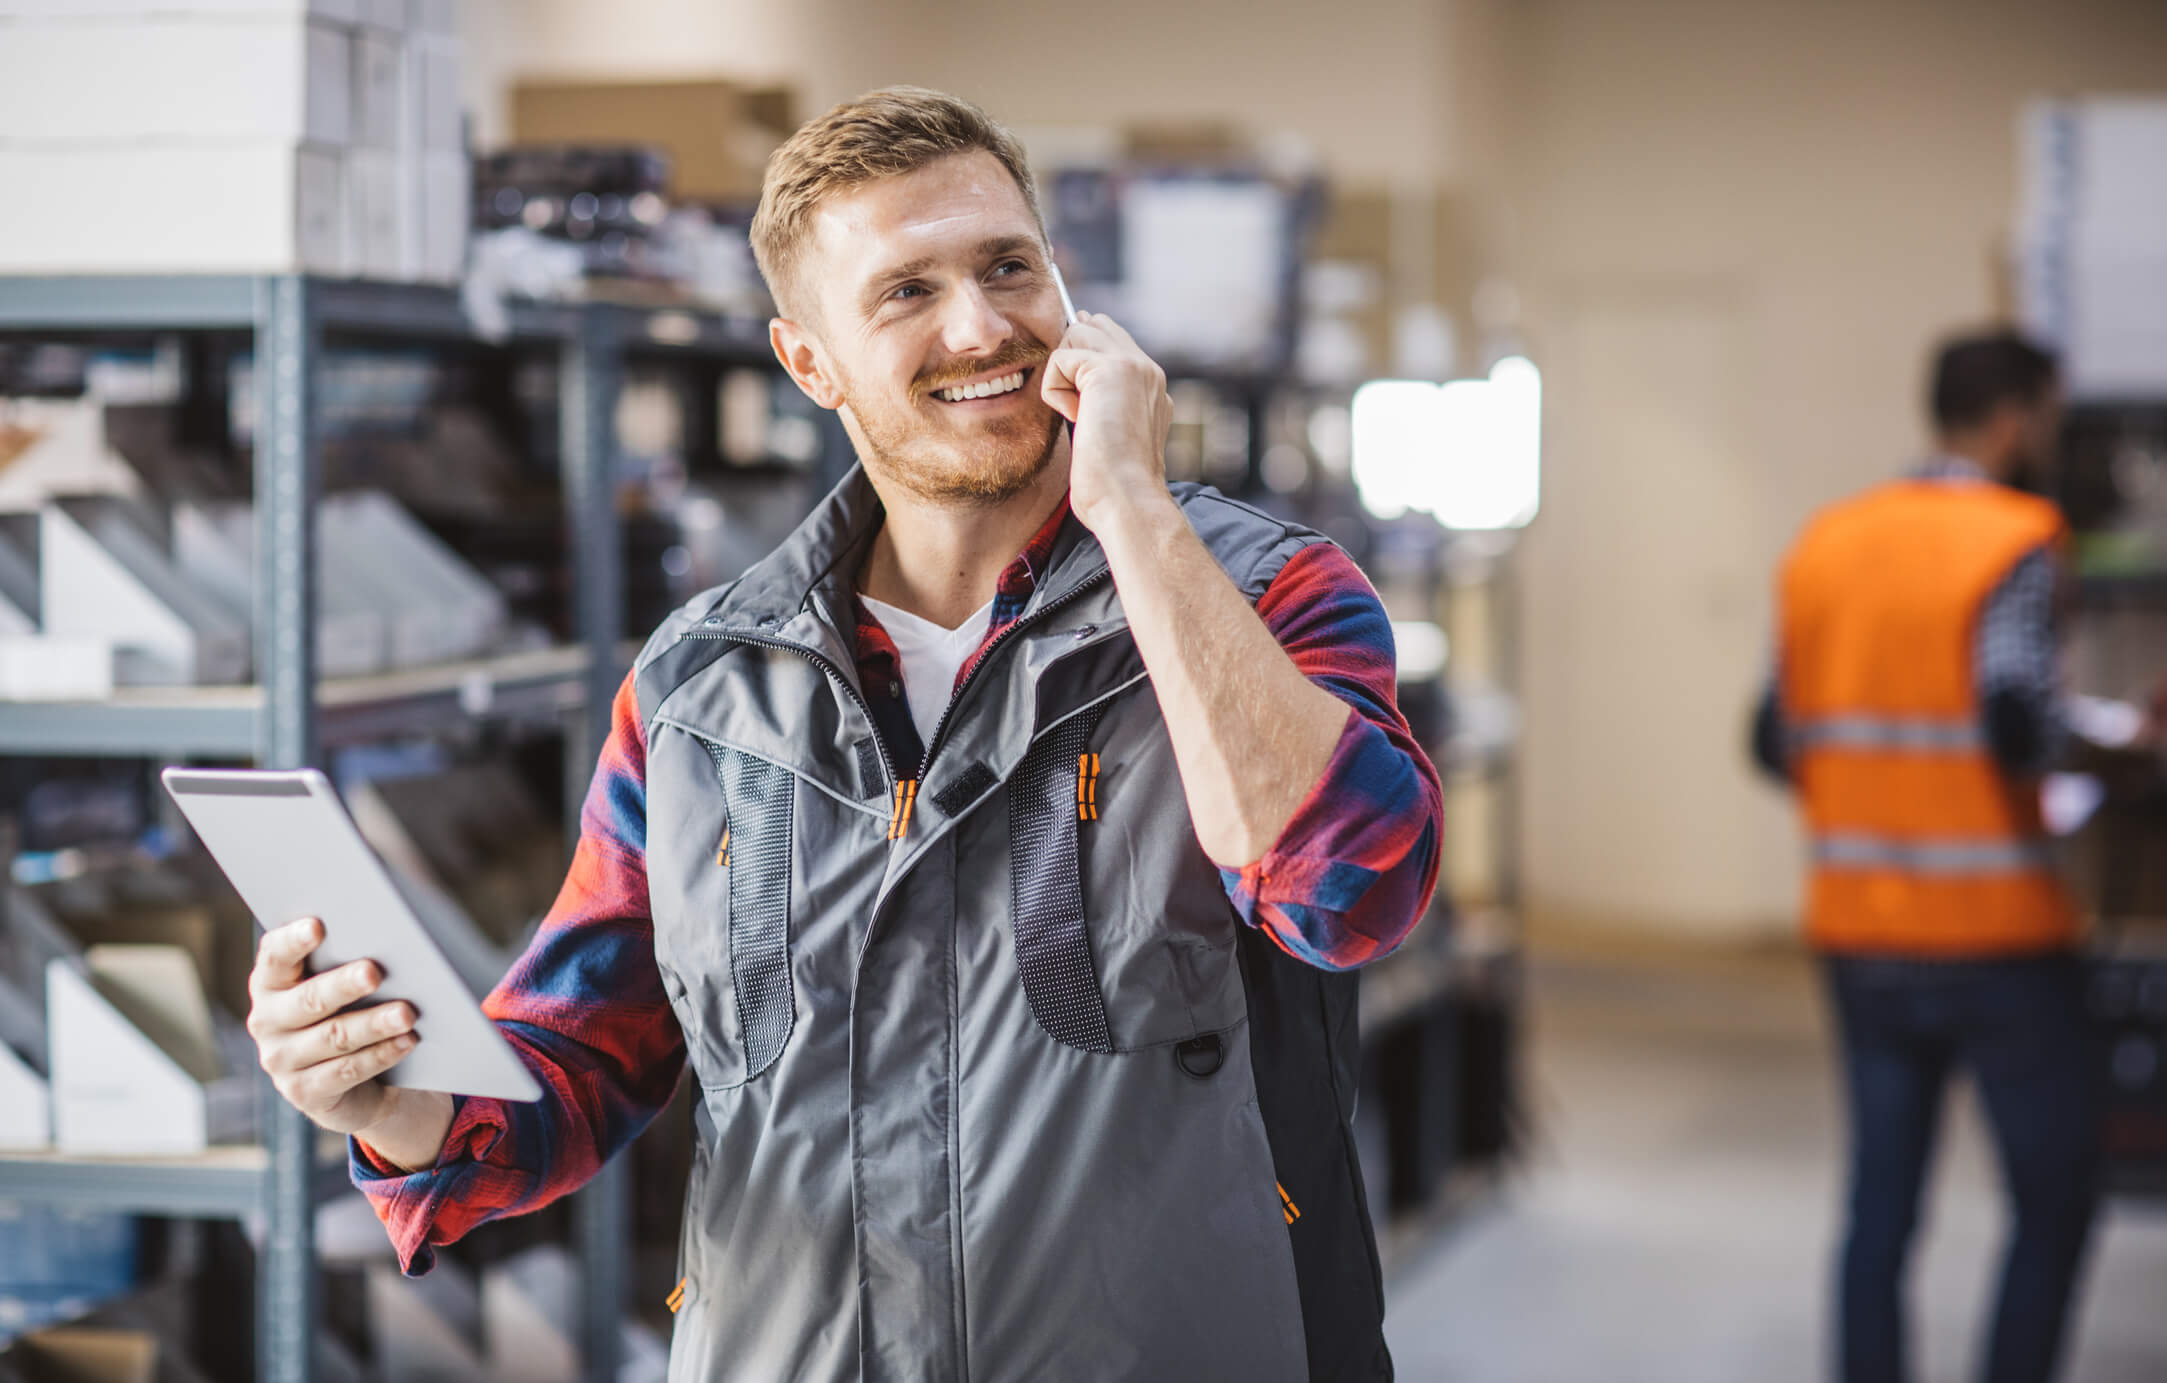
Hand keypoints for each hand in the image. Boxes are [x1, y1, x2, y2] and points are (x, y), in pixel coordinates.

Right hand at [245, 918, 417, 1135]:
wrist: (352, 1086)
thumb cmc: (349, 1013)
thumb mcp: (341, 988)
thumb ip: (347, 960)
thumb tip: (389, 933)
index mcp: (270, 984)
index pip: (274, 956)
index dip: (293, 940)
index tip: (318, 925)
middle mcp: (267, 1020)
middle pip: (309, 999)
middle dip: (344, 985)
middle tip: (374, 971)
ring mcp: (281, 1060)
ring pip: (334, 1037)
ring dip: (374, 1024)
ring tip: (407, 1013)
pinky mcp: (303, 1092)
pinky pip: (346, 1071)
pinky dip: (381, 1055)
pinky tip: (407, 1041)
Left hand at [1040, 312, 1174, 531]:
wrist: (1128, 498)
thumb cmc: (1113, 484)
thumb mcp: (1111, 435)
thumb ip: (1103, 405)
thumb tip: (1075, 389)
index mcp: (1151, 386)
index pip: (1114, 340)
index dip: (1084, 348)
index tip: (1067, 376)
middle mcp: (1147, 370)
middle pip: (1094, 326)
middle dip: (1069, 356)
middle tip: (1069, 401)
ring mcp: (1133, 366)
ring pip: (1077, 333)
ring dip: (1062, 374)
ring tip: (1076, 412)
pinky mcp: (1111, 370)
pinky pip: (1061, 358)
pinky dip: (1055, 390)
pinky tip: (1074, 417)